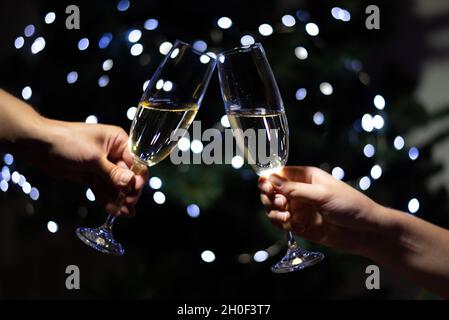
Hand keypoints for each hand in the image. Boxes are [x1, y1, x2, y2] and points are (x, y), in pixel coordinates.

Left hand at [35, 119, 147, 215]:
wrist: (40, 145)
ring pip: (116, 185)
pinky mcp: (92, 175)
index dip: (137, 176)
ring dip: (120, 198)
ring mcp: (102, 165)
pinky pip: (104, 189)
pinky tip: (114, 211)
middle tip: (129, 204)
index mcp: (119, 141)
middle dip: (128, 190)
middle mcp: (114, 153)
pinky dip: (108, 199)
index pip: (136, 161)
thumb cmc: (68, 142)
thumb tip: (130, 183)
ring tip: (125, 213)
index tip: (135, 189)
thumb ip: (112, 172)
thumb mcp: (93, 158)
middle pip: (128, 175)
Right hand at [258, 166, 386, 255]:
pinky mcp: (299, 225)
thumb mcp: (322, 194)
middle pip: (271, 190)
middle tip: (280, 204)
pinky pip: (280, 222)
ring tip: (286, 216)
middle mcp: (299, 191)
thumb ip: (295, 189)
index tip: (266, 187)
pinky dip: (279, 223)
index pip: (279, 173)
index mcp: (305, 177)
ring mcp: (299, 208)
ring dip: (273, 211)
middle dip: (270, 197)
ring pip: (273, 207)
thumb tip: (271, 179)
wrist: (365, 232)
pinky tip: (288, 224)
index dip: (268, 179)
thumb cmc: (349, 205)